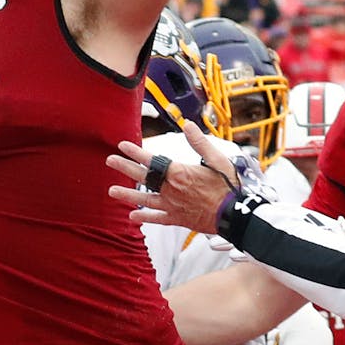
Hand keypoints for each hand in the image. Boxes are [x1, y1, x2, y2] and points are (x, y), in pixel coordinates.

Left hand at [105, 119, 241, 232]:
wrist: (234, 215)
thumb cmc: (227, 186)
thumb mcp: (217, 160)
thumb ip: (200, 142)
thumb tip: (188, 125)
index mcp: (179, 173)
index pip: (151, 160)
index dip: (135, 152)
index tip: (121, 145)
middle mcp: (171, 189)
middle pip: (143, 177)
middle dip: (125, 167)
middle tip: (110, 160)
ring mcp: (172, 205)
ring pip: (145, 199)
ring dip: (127, 194)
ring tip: (111, 191)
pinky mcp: (177, 219)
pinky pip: (157, 218)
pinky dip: (144, 217)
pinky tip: (132, 216)